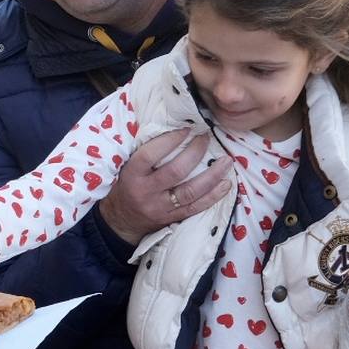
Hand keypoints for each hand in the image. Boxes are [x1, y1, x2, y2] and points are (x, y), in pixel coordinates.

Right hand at [98, 129, 232, 245]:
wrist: (121, 220)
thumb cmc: (126, 186)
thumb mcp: (126, 168)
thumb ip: (145, 154)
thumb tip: (173, 129)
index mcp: (132, 175)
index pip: (150, 155)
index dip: (169, 140)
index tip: (186, 128)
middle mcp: (146, 192)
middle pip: (175, 171)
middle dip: (195, 153)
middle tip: (206, 138)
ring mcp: (160, 207)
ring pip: (190, 191)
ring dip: (212, 176)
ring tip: (226, 161)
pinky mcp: (172, 218)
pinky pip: (196, 208)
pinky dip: (213, 196)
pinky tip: (226, 185)